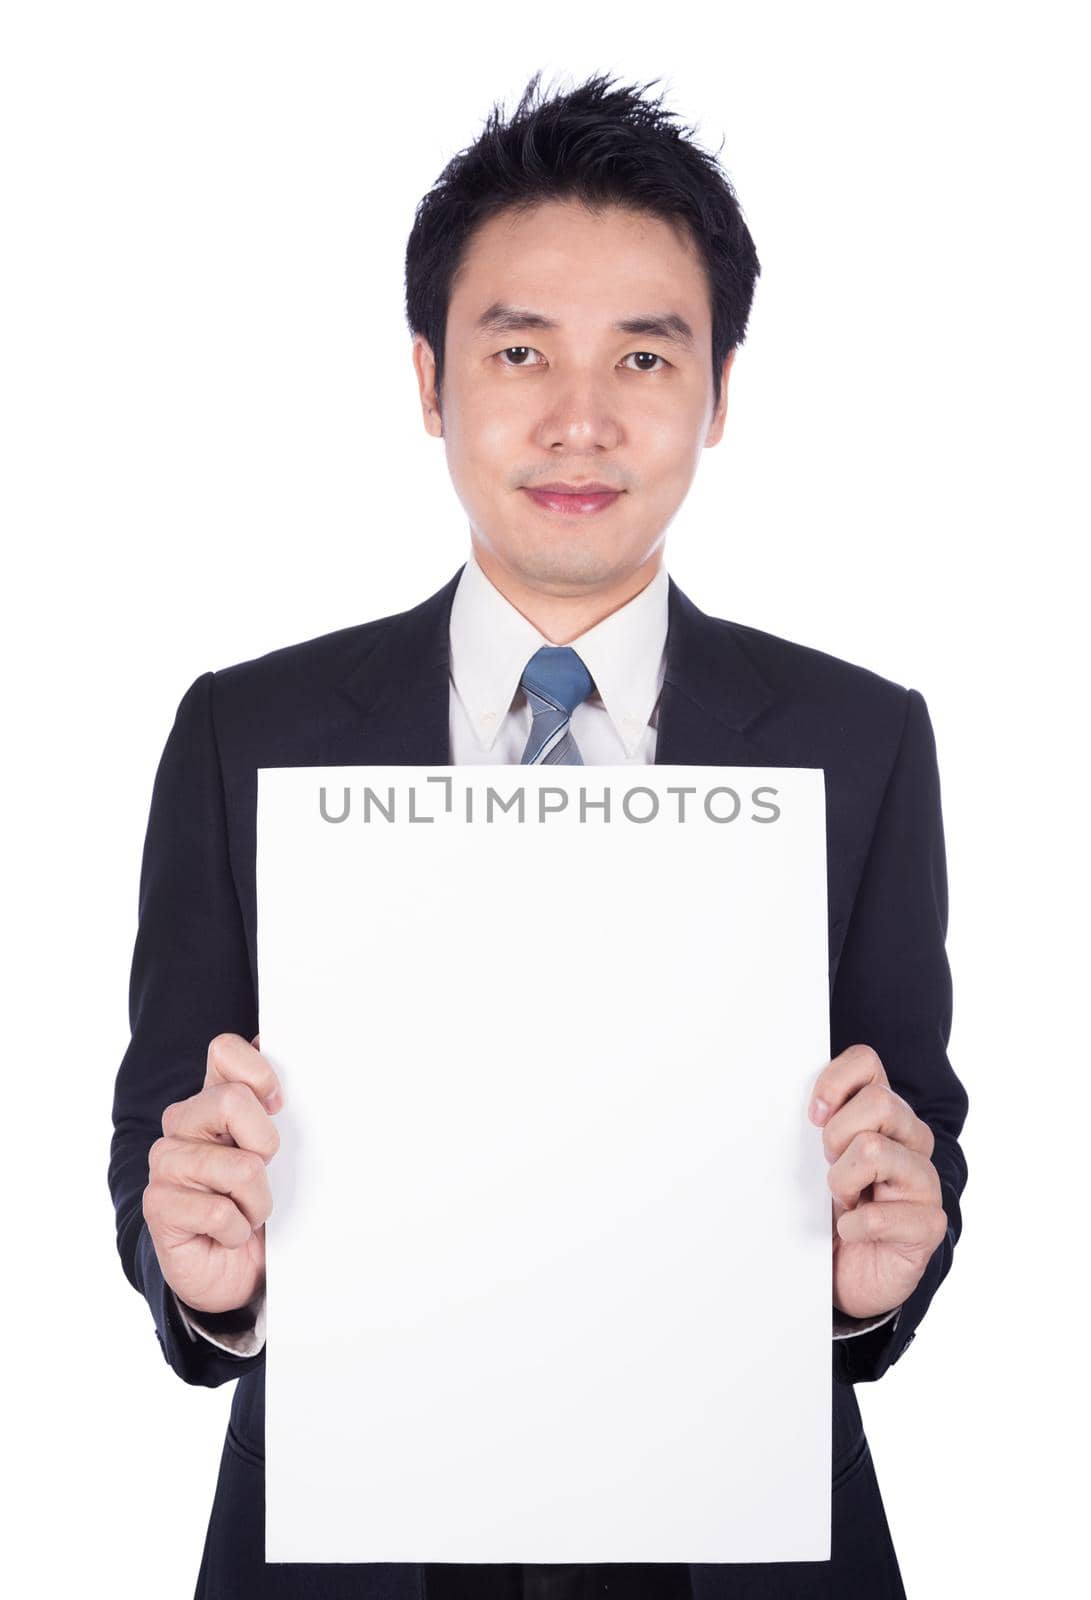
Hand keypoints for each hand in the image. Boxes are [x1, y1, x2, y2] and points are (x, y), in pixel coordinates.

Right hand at [143, 1032, 283, 1315]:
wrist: (234, 1272)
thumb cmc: (255, 1202)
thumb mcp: (272, 1149)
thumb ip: (267, 1099)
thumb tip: (267, 1036)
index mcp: (211, 1098)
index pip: (223, 1050)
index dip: (258, 1072)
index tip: (277, 1104)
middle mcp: (182, 1123)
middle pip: (233, 1101)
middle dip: (266, 1146)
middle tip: (259, 1174)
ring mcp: (165, 1163)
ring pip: (240, 1166)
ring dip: (258, 1201)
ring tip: (245, 1211)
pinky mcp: (158, 1205)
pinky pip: (221, 1212)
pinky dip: (238, 1231)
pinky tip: (227, 1235)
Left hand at [810, 1043, 945, 1319]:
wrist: (847, 1275)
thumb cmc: (829, 1208)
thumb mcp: (815, 1159)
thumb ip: (817, 1124)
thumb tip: (790, 1101)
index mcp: (884, 1113)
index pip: (867, 1062)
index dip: (834, 1082)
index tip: (813, 1117)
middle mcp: (912, 1139)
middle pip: (880, 1103)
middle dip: (837, 1135)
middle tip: (829, 1165)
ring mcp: (925, 1181)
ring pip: (876, 1151)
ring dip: (842, 1182)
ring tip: (842, 1201)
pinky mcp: (928, 1224)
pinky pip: (881, 1215)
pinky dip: (854, 1227)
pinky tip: (852, 1231)